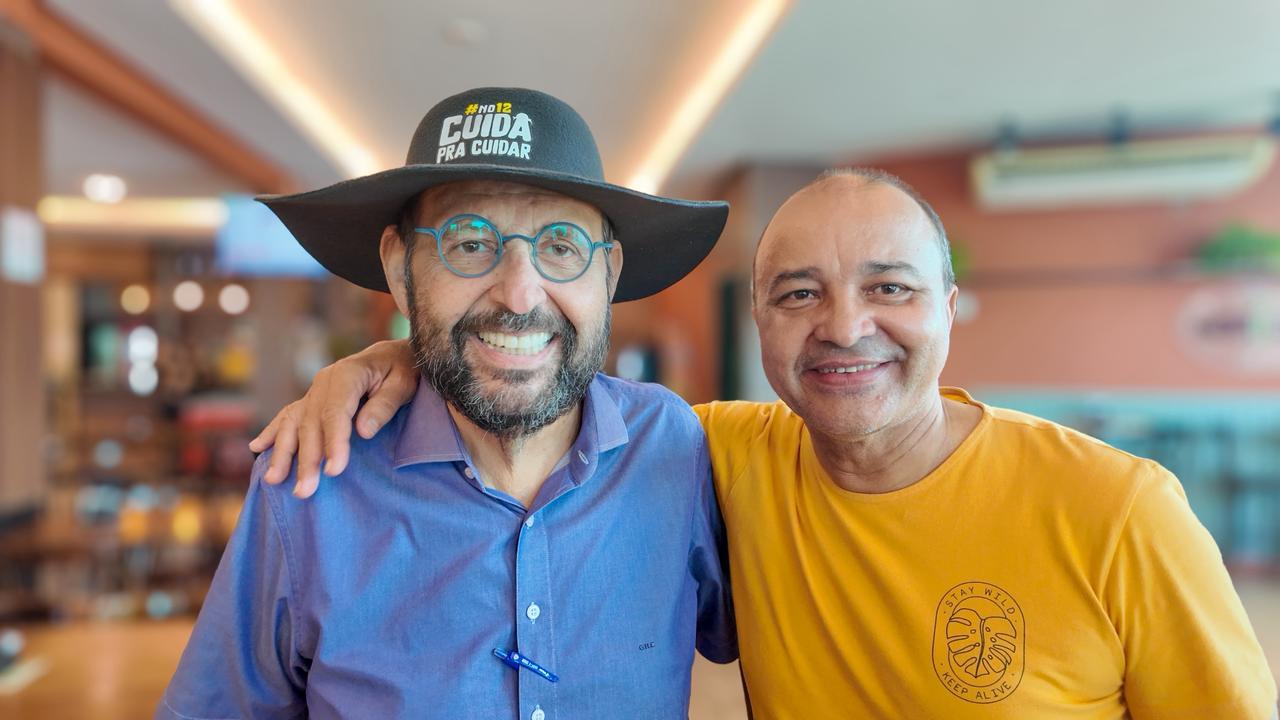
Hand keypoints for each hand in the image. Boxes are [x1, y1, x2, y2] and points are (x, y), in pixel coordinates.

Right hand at [249, 339, 417, 497]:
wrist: (393, 354)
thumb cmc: (403, 369)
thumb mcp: (404, 382)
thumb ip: (385, 405)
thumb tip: (363, 431)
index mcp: (347, 374)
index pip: (336, 413)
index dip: (334, 443)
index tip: (333, 470)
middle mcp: (324, 382)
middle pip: (311, 424)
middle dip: (306, 459)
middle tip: (305, 491)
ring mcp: (315, 391)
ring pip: (293, 423)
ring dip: (283, 453)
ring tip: (273, 480)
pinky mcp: (311, 399)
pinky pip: (288, 416)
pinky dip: (271, 432)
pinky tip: (256, 448)